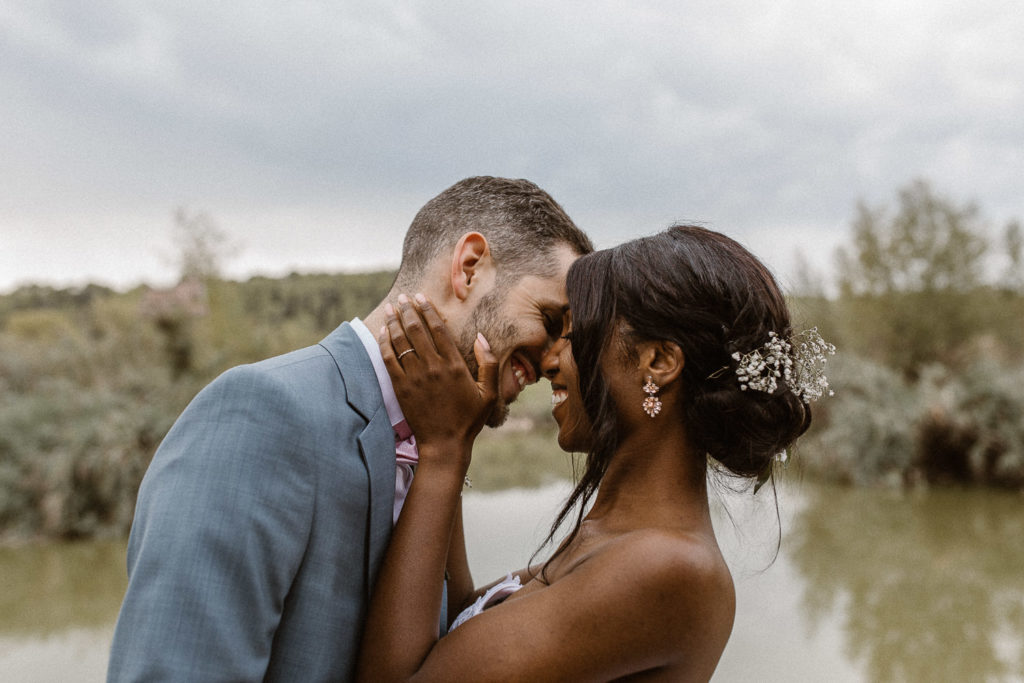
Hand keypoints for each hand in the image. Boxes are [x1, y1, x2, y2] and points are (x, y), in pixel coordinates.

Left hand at [379, 293, 498, 457]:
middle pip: (416, 330)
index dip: (427, 310)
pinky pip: (389, 359)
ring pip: (401, 341)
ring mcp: (414, 377)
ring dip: (394, 322)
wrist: (444, 444)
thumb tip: (481, 336)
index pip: (438, 329)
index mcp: (455, 365)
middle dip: (408, 310)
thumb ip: (489, 363)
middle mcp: (433, 367)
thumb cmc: (469, 419)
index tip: (420, 297)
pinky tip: (383, 333)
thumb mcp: (490, 393)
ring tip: (390, 308)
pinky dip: (385, 343)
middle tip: (402, 297)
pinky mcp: (401, 388)